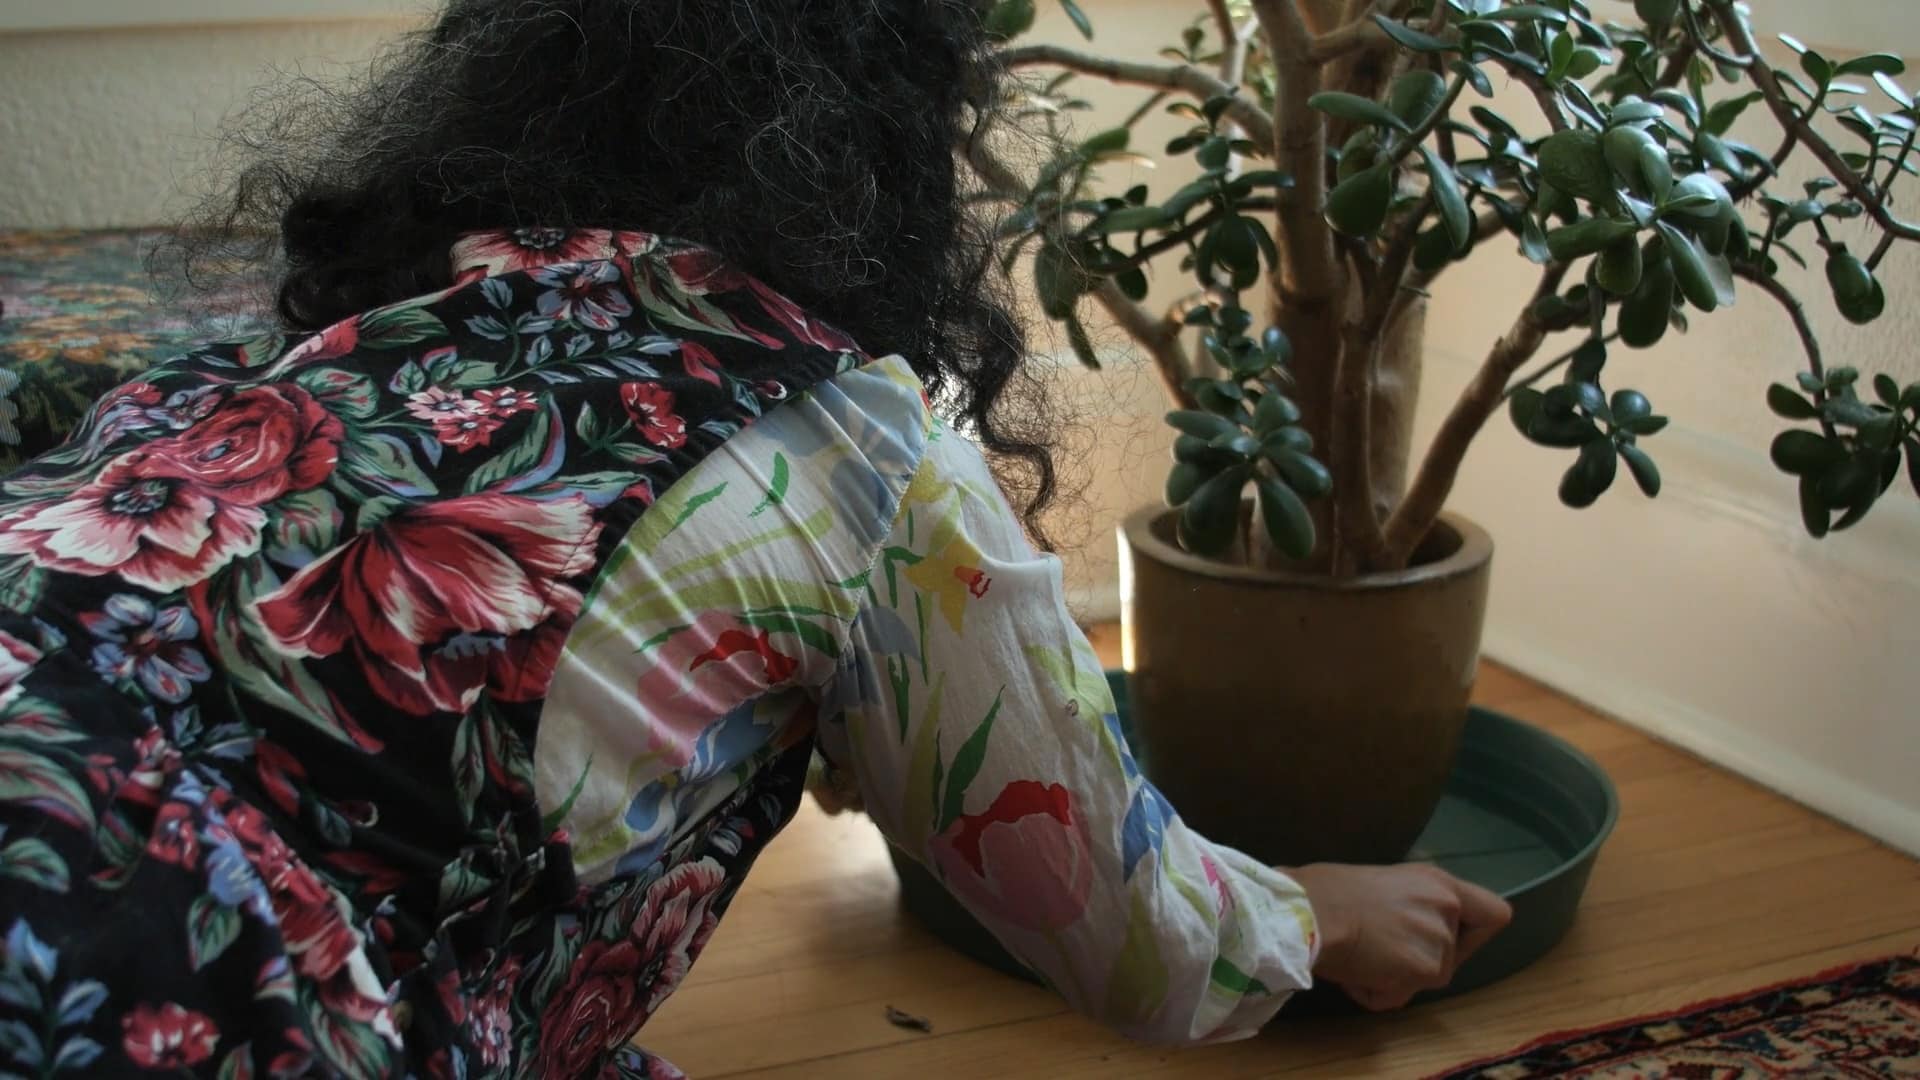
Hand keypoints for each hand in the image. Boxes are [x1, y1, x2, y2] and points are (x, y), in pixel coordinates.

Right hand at [1284, 862, 1512, 1011]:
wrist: (1309, 911)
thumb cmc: (1327, 889)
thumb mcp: (1385, 884)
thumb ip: (1411, 904)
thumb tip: (1402, 927)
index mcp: (1439, 883)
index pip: (1494, 914)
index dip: (1474, 934)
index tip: (1448, 940)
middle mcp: (1448, 909)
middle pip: (1452, 956)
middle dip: (1417, 962)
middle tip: (1378, 952)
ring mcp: (1439, 941)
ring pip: (1424, 978)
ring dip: (1391, 978)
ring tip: (1357, 959)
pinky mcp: (1423, 971)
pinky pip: (1398, 995)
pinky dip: (1374, 993)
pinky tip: (1351, 972)